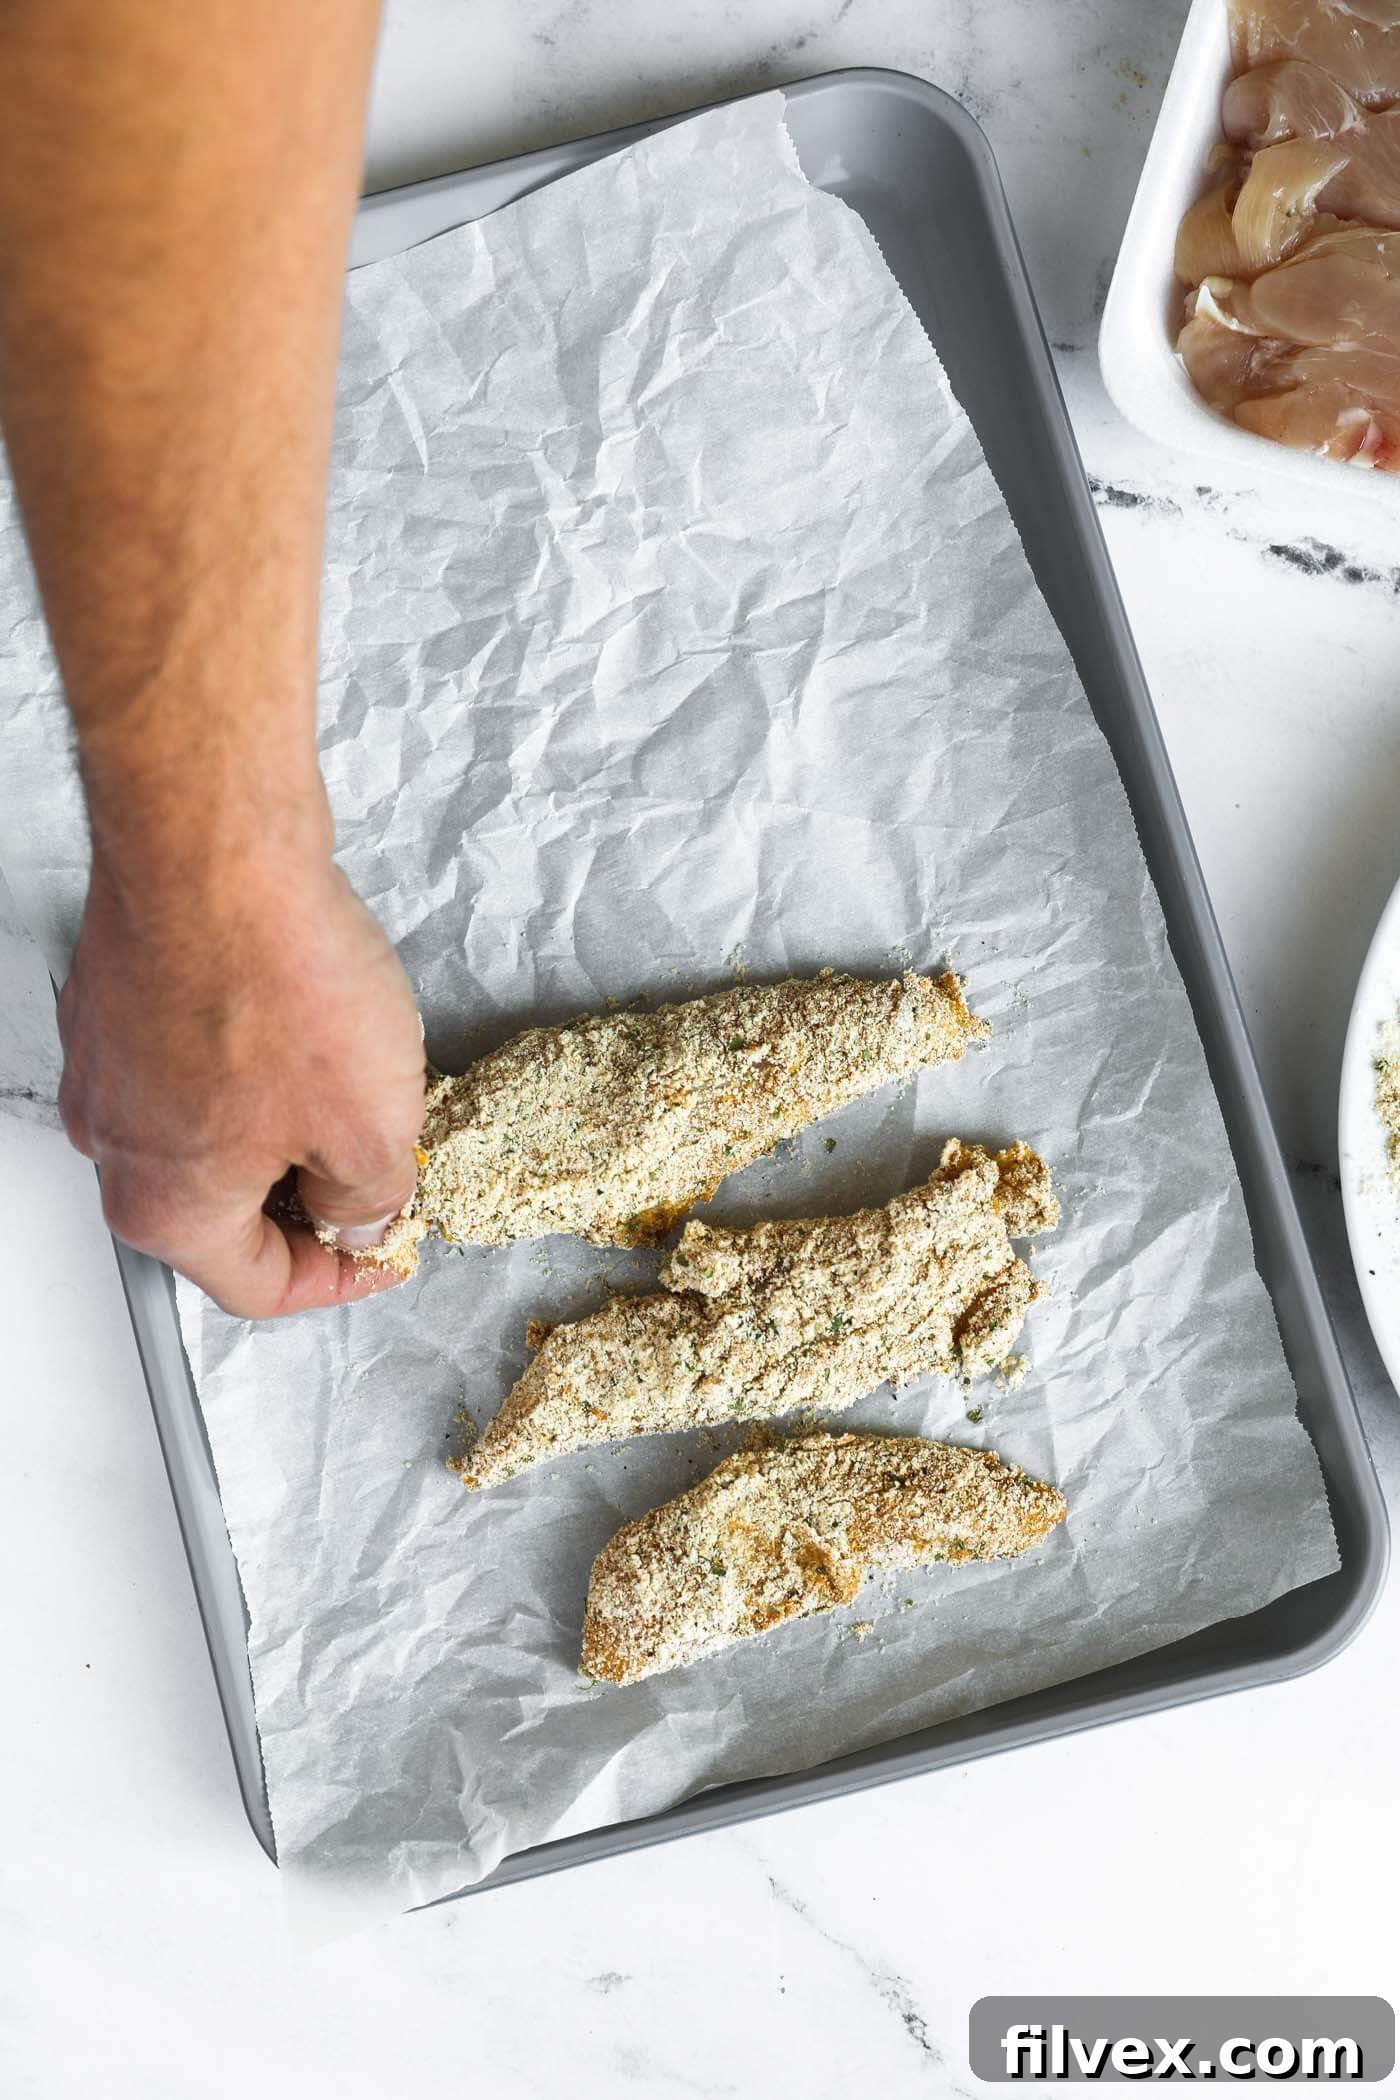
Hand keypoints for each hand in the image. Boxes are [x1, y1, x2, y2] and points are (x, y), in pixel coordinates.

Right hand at [58, 821, 425, 1318]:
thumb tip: (364, 1216)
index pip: (258, 1288)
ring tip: (354, 1087)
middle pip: (225, 1211)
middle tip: (382, 1169)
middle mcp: (116, 1144)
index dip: (343, 1277)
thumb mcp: (373, 1131)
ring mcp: (107, 1063)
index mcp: (165, 1207)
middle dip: (312, 1198)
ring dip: (285, 1125)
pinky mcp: (119, 995)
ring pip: (209, 1129)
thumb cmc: (274, 979)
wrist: (214, 845)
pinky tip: (306, 1024)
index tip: (388, 1249)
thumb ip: (372, 1201)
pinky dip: (251, 1061)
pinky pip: (192, 1058)